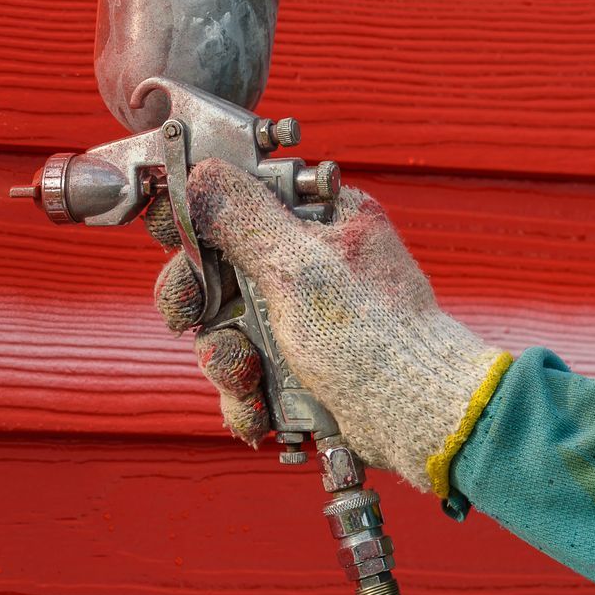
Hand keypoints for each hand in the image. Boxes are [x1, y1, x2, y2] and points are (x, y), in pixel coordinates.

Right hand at [152, 159, 505, 493]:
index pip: (238, 196)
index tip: (174, 238)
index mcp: (318, 218)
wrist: (420, 420)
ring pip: (227, 326)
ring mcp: (303, 314)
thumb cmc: (376, 338)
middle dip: (201, 304)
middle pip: (218, 267)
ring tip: (246, 382)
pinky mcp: (300, 362)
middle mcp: (309, 261)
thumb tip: (200, 174)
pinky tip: (259, 412)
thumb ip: (242, 217)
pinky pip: (249, 369)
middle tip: (193, 319)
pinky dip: (247, 396)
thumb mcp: (300, 266)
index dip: (197, 216)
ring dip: (225, 361)